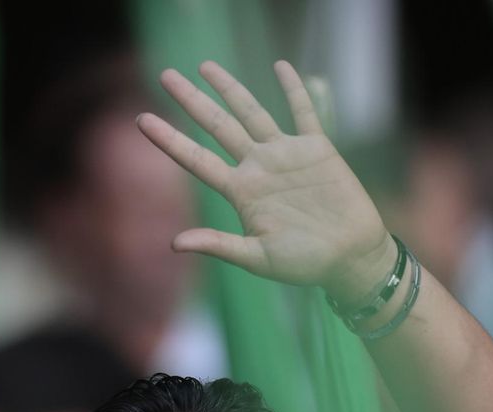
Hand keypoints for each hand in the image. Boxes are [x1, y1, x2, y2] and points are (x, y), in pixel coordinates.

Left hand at [136, 59, 395, 305]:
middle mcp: (258, 168)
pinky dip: (293, 89)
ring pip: (251, 113)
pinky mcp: (316, 149)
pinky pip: (302, 112)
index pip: (197, 159)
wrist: (351, 257)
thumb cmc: (305, 264)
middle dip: (192, 101)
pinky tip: (280, 66)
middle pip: (218, 126)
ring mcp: (285, 155)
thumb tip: (175, 244)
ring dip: (230, 89)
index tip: (142, 120)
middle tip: (166, 75)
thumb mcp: (259, 259)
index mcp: (241, 192)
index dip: (169, 140)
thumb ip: (220, 246)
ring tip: (205, 66)